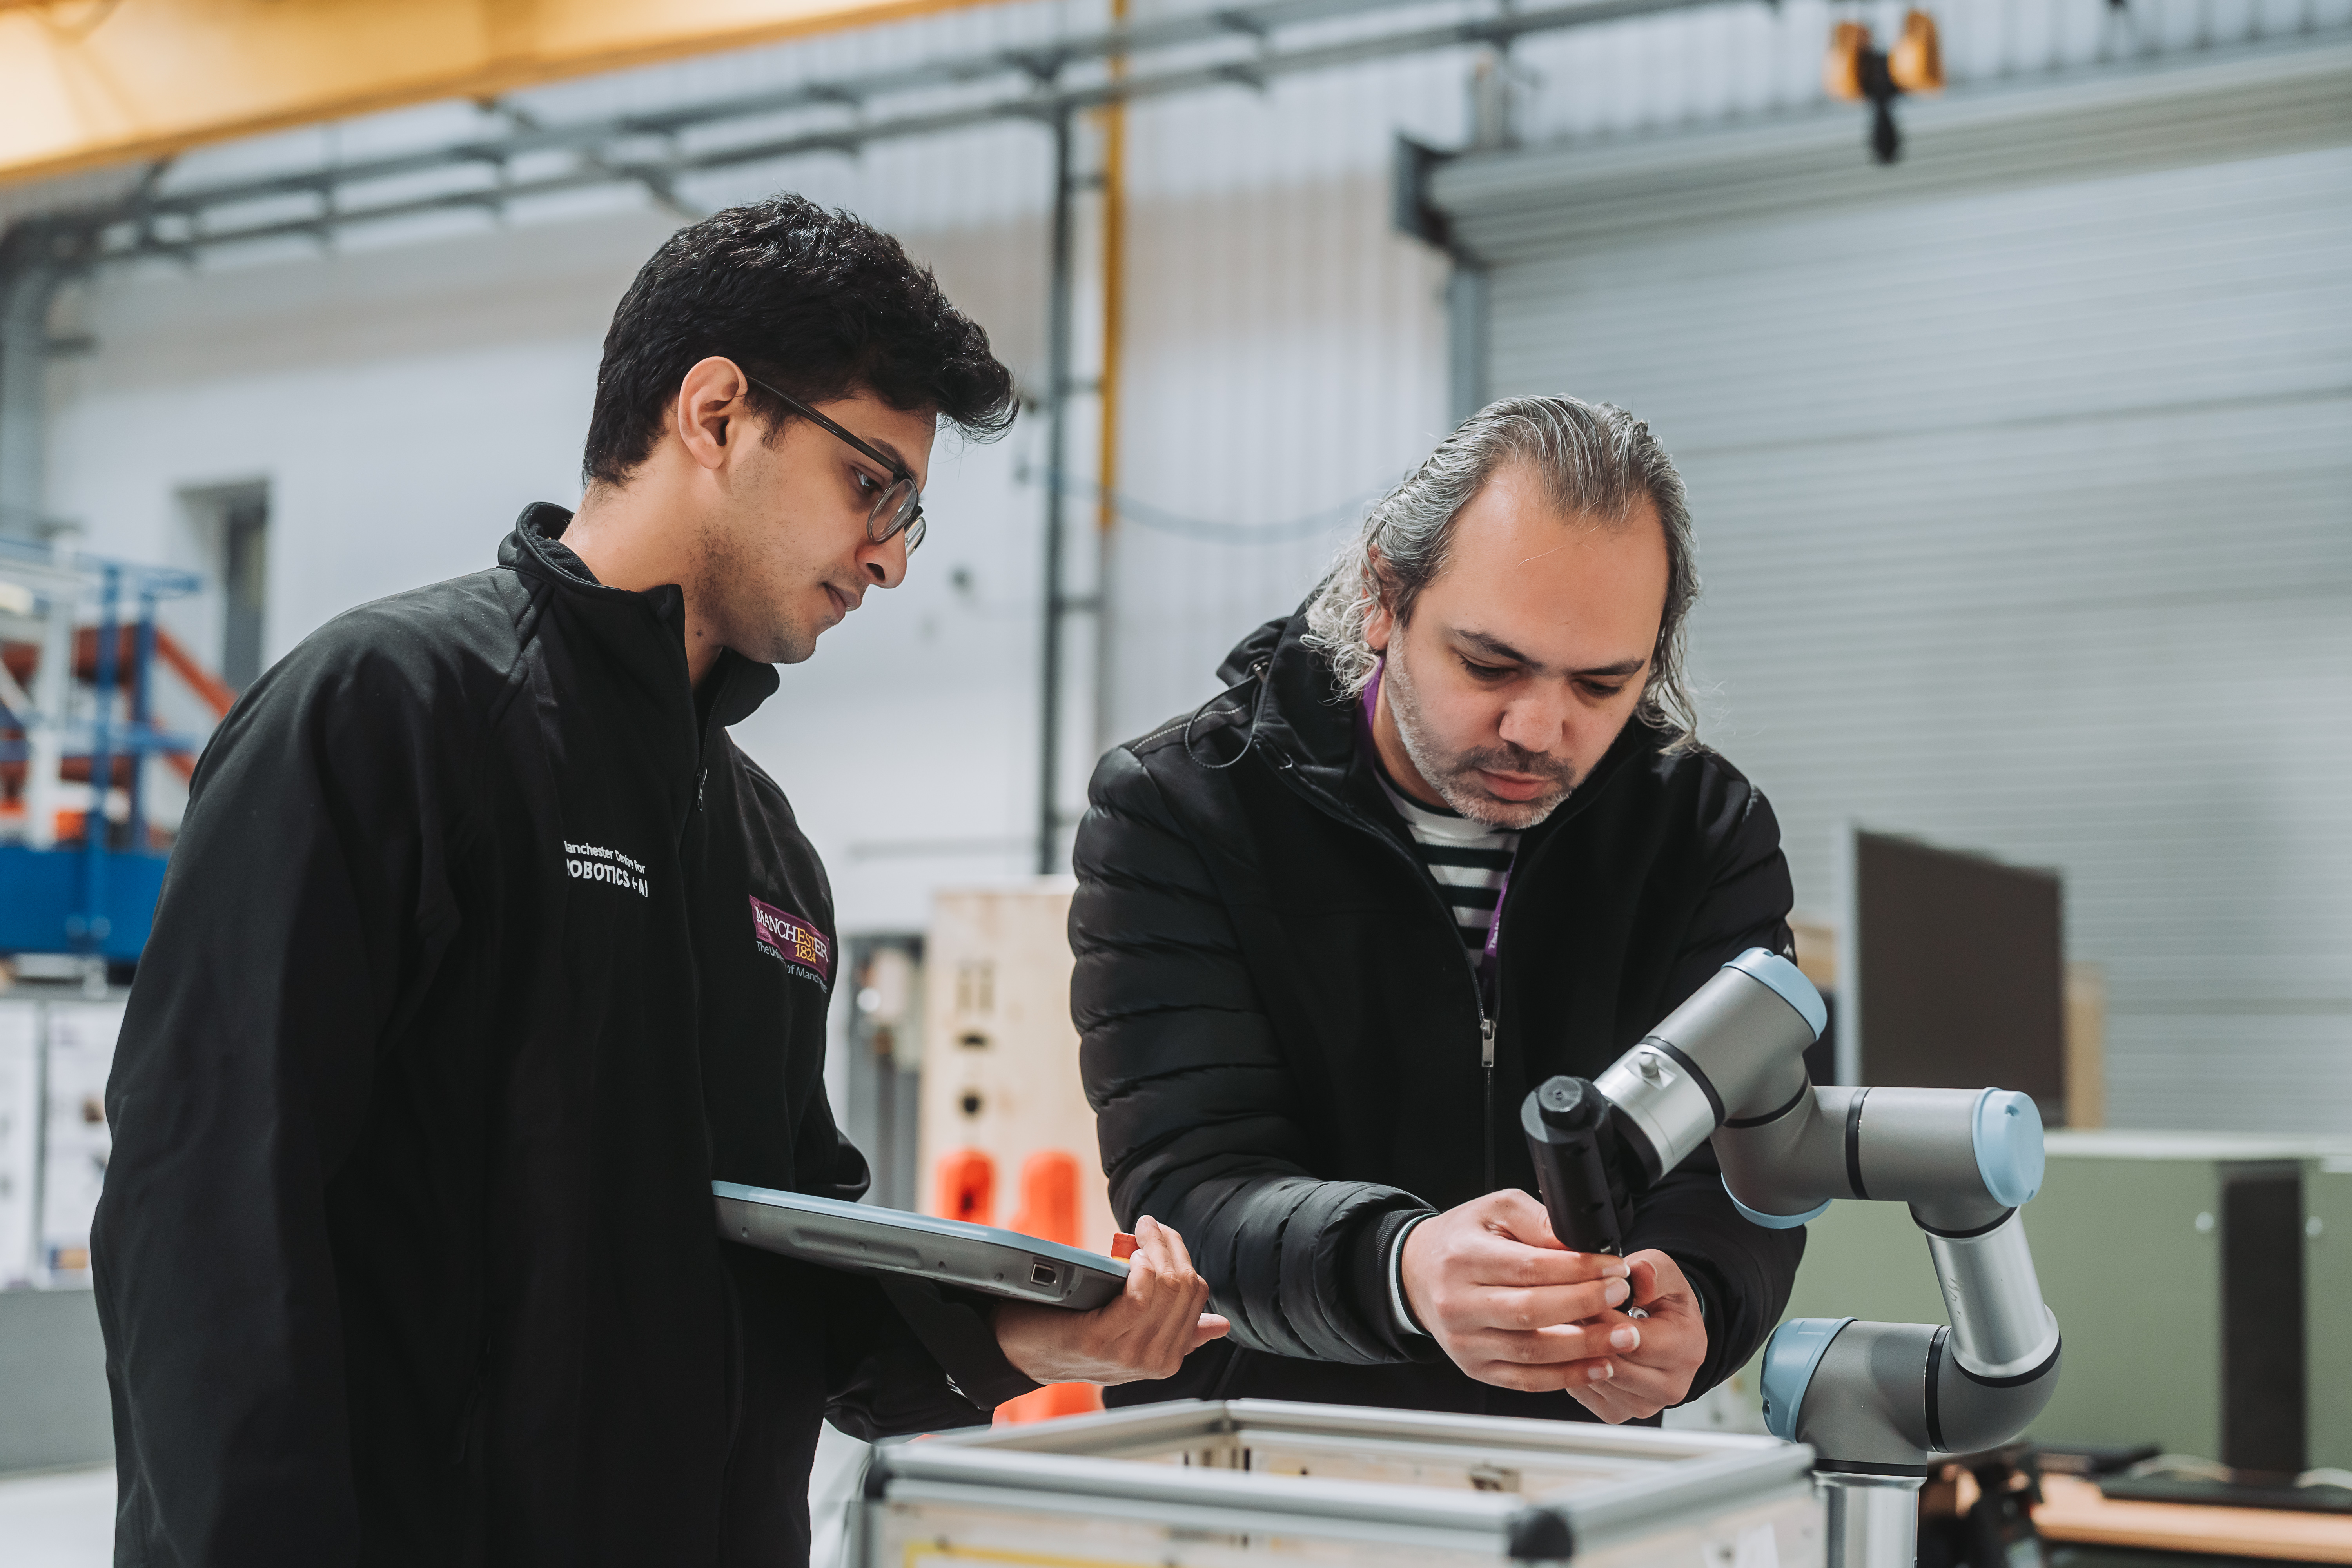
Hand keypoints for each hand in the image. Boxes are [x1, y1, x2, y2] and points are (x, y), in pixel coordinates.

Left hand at [992, 1215, 1229, 1384]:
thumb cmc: (1074, 1334)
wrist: (1019, 1350)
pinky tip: (1134, 1257)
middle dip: (1171, 1246)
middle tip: (1149, 1226)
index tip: (1163, 1236)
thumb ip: (1174, 1331)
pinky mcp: (1097, 1340)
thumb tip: (1220, 1324)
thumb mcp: (1130, 1335)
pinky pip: (1137, 1298)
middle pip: (1184, 1288)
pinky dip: (1141, 1270)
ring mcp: (1126, 1354)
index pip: (1197, 1296)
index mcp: (1167, 1359)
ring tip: (1140, 1233)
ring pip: (1165, 1288)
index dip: (1183, 1257)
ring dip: (1155, 1248)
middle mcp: (1152, 1361)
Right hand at [1398, 1190, 1634, 1392]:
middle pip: (1531, 1311)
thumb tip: (1581, 1244)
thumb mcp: (1495, 1210)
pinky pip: (1526, 1379)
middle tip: (1622, 1296)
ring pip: (1532, 1351)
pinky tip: (1598, 1366)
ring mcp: (1465, 1342)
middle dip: (1586, 1306)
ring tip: (1624, 1337)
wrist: (1417, 1273)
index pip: (1529, 1267)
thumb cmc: (1461, 1240)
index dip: (1578, 1270)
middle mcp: (1458, 1303)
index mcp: (1463, 1258)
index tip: (1613, 1268)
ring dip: (1585, 1347)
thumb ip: (1538, 1221)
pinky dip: (1567, 1377)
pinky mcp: (1475, 1367)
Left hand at [1564, 1250, 1706, 1421]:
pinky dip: (1573, 1369)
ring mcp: (1645, 1405)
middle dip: (1585, 1333)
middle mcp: (1671, 1386)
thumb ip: (1652, 1270)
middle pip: (1613, 1364)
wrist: (1666, 1330)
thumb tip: (1639, 1275)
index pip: (1634, 1339)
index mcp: (1687, 1349)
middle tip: (1564, 1308)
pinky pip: (1584, 1393)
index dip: (1602, 1316)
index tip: (1578, 1295)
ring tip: (1567, 1324)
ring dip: (1575, 1351)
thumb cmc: (1664, 1300)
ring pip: (1594, 1379)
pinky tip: (1573, 1346)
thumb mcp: (1665, 1272)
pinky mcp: (1618, 1413)